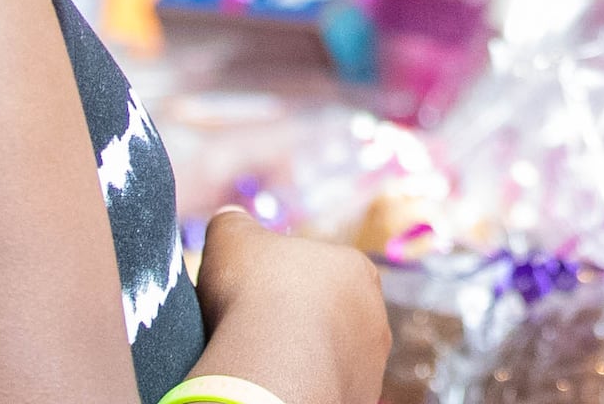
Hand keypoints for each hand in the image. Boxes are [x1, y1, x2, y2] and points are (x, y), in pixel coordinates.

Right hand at [194, 207, 391, 403]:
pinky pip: (326, 390)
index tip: (256, 299)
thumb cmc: (254, 292)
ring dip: (304, 361)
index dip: (285, 286)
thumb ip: (234, 223)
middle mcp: (375, 315)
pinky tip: (277, 388)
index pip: (320, 273)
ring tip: (266, 365)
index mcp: (355, 268)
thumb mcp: (232, 238)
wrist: (272, 366)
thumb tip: (229, 217)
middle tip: (260, 335)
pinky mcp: (360, 399)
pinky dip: (304, 390)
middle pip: (332, 317)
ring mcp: (371, 364)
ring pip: (332, 359)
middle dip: (300, 325)